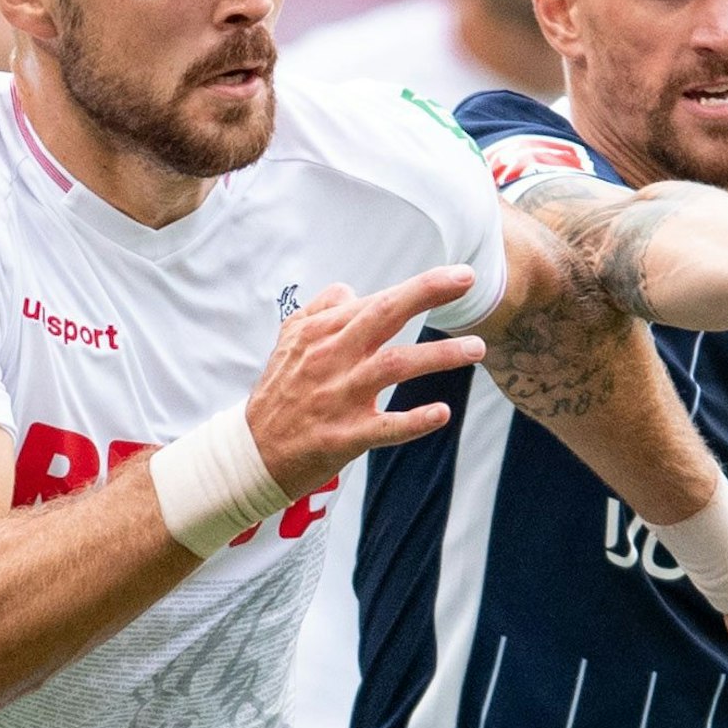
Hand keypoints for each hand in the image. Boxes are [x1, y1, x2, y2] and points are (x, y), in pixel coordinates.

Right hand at [248, 266, 487, 497]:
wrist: (250, 452)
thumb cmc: (277, 393)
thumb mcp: (288, 341)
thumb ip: (320, 310)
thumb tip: (352, 290)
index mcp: (322, 333)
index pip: (377, 300)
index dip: (420, 286)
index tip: (459, 275)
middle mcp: (332, 358)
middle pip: (384, 315)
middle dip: (427, 293)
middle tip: (467, 279)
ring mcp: (338, 397)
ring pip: (394, 366)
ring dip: (438, 355)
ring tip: (477, 348)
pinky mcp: (343, 436)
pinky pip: (384, 427)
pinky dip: (413, 420)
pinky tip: (442, 412)